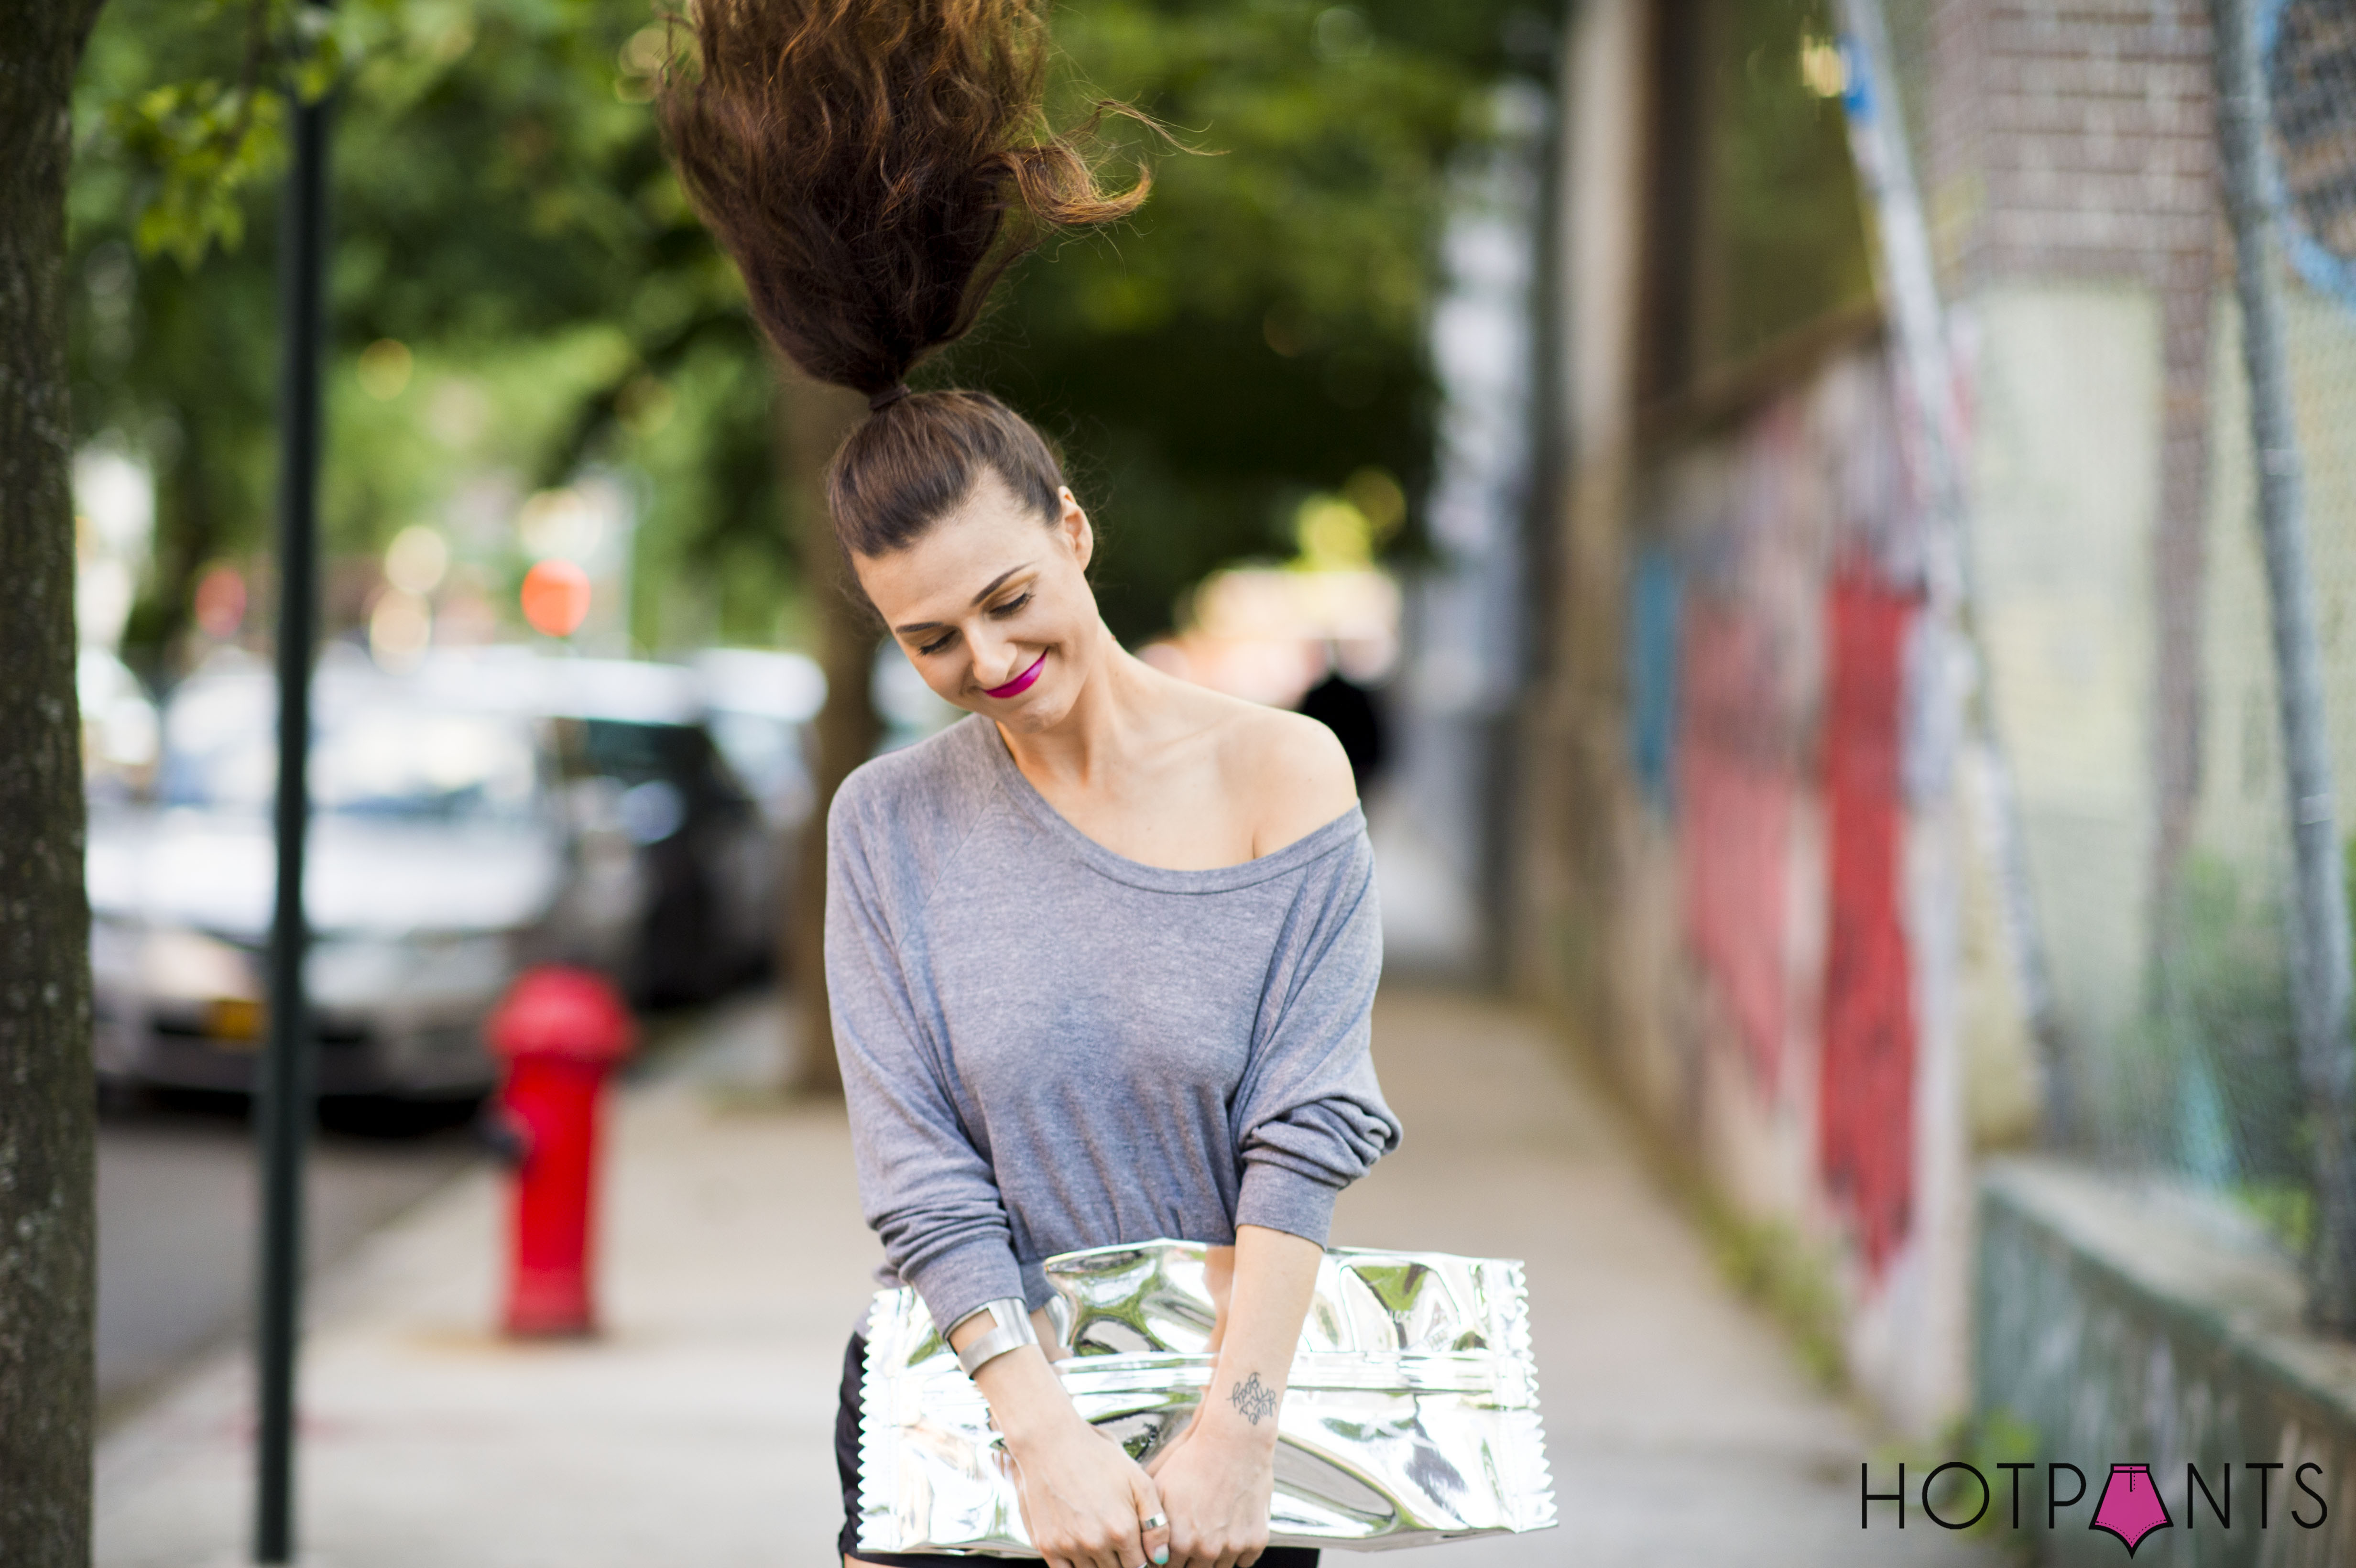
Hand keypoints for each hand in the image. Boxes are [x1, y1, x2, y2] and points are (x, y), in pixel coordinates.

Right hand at [1005, 1410, 1171, 1567]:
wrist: (1051, 1445)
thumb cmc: (1098, 1458)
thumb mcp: (1138, 1481)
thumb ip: (1156, 1523)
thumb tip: (1161, 1559)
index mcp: (1121, 1530)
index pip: (1139, 1566)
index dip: (1141, 1558)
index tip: (1137, 1548)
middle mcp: (1095, 1543)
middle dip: (1121, 1562)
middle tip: (1118, 1542)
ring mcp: (1068, 1546)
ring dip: (1100, 1563)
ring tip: (1100, 1541)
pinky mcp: (1047, 1545)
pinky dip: (1076, 1566)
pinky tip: (1081, 1551)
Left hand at [1145, 1420, 1274, 1567]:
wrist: (1233, 1440)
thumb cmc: (1192, 1460)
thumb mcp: (1156, 1488)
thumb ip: (1147, 1523)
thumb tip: (1139, 1542)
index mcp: (1178, 1542)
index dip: (1166, 1558)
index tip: (1170, 1548)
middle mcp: (1206, 1550)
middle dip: (1188, 1560)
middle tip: (1191, 1536)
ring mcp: (1233, 1547)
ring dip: (1212, 1557)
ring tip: (1209, 1531)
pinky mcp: (1256, 1540)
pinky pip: (1244, 1562)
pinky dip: (1236, 1552)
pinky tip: (1228, 1531)